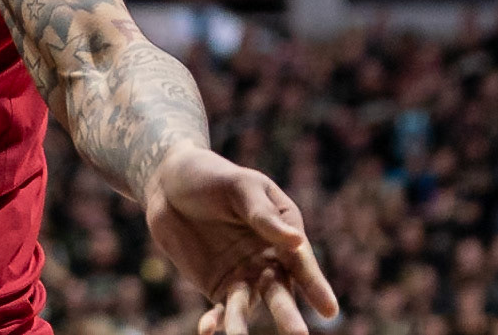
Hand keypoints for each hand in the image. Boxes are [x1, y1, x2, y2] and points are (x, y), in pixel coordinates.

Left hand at [143, 146, 339, 334]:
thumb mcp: (239, 185)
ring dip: (243, 323)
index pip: (300, 261)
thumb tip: (296, 240)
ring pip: (248, 305)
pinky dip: (216, 321)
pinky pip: (221, 308)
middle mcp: (270, 260)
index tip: (328, 309)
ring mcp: (244, 276)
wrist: (169, 182)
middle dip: (288, 314)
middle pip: (280, 291)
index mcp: (284, 233)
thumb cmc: (212, 177)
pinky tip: (207, 330)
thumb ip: (263, 214)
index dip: (314, 285)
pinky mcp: (218, 285)